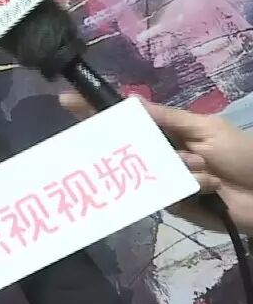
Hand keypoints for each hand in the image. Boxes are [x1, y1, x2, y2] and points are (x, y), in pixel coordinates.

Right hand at [60, 93, 252, 232]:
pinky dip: (186, 189)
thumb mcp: (205, 129)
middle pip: (126, 146)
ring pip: (145, 171)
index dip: (95, 110)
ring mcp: (162, 178)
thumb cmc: (242, 155)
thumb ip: (164, 118)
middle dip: (144, 150)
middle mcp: (159, 152)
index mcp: (168, 129)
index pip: (125, 117)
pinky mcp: (170, 202)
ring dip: (179, 170)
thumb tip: (128, 101)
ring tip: (208, 174)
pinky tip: (208, 191)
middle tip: (166, 155)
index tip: (66, 101)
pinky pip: (161, 193)